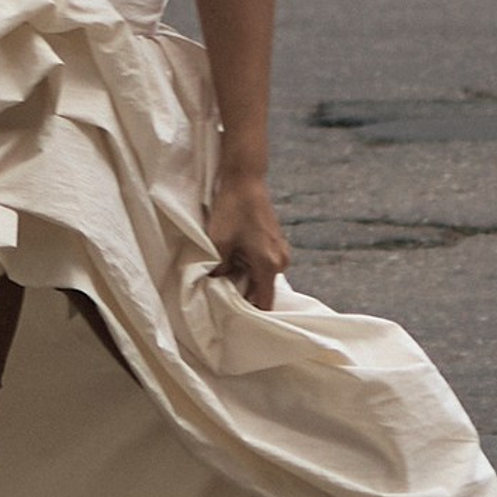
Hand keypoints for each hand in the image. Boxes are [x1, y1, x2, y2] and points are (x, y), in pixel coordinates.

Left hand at [207, 173, 288, 311]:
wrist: (245, 179)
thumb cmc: (232, 209)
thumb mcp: (219, 243)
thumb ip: (219, 270)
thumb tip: (215, 285)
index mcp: (269, 265)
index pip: (264, 302)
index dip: (249, 312)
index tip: (233, 317)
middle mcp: (281, 261)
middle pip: (263, 290)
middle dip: (243, 293)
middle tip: (221, 294)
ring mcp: (281, 251)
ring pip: (262, 276)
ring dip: (245, 277)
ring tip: (224, 274)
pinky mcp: (276, 242)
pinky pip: (263, 264)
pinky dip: (249, 265)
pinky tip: (233, 259)